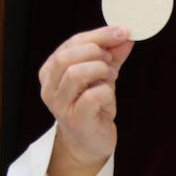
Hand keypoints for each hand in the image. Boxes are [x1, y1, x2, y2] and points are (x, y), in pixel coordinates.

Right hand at [39, 26, 134, 175]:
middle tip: (111, 60)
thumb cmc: (93, 107)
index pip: (71, 43)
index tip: (121, 32)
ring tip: (111, 77)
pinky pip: (91, 96)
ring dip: (100, 70)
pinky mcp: (75, 120)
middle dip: (96, 52)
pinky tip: (108, 96)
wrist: (90, 143)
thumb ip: (111, 56)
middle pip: (67, 56)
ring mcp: (60, 105)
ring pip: (75, 74)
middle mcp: (50, 88)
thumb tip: (126, 36)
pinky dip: (106, 91)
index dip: (98, 35)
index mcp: (51, 72)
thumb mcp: (101, 76)